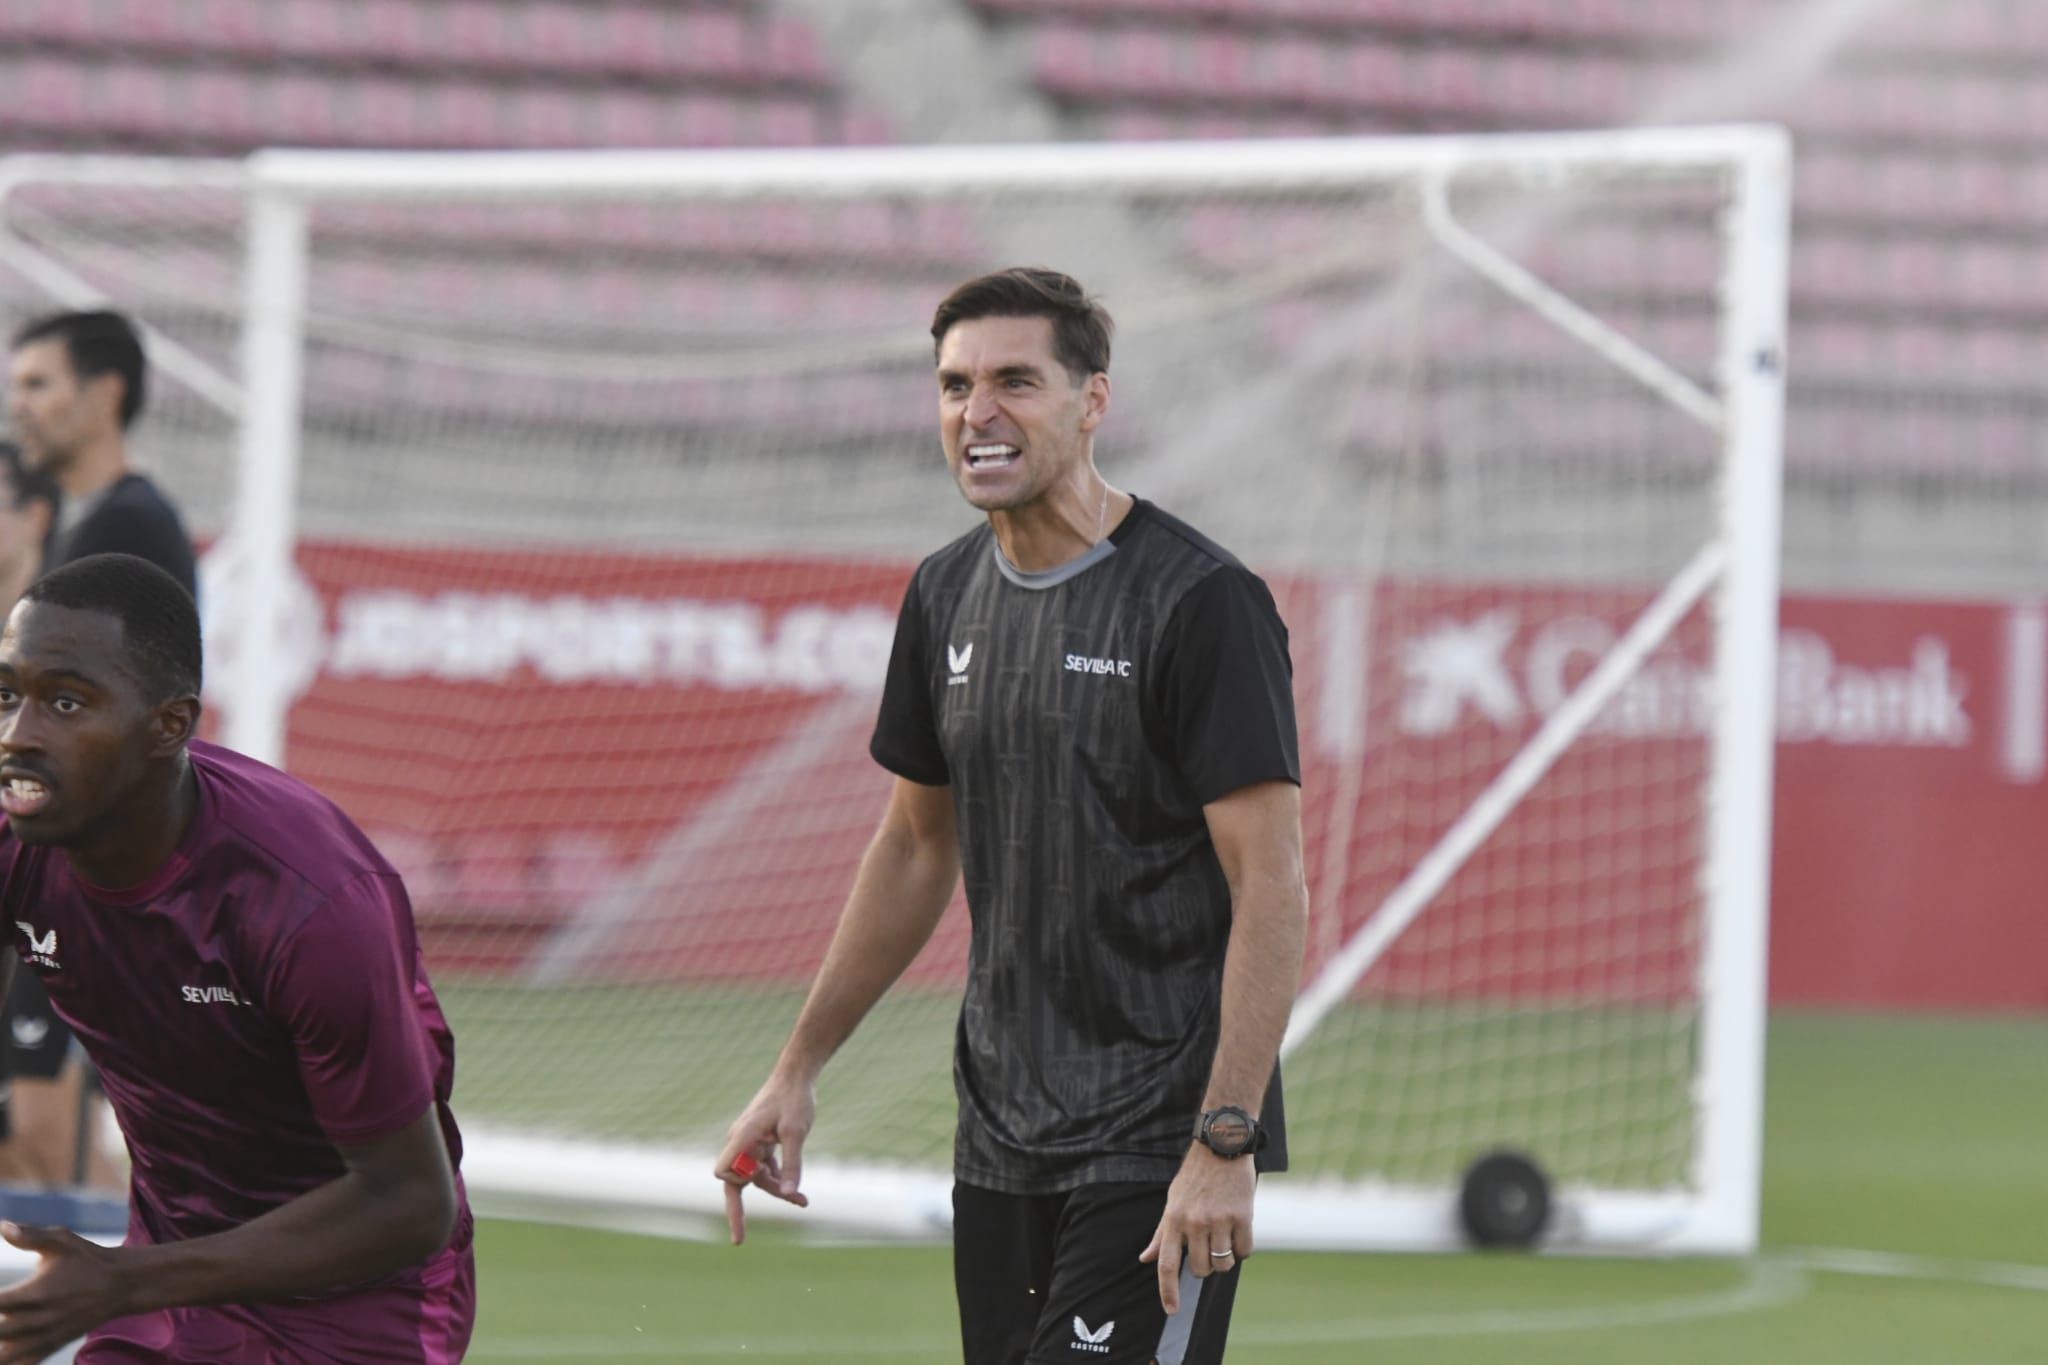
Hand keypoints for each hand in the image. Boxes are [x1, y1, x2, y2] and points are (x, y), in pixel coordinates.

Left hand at [0, 1221, 130, 1362]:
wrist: (122, 1284)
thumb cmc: (87, 1258)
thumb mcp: (62, 1241)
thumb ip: (30, 1236)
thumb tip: (2, 1226)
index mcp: (36, 1292)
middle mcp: (40, 1318)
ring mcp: (47, 1335)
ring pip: (8, 1354)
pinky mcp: (53, 1344)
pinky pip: (25, 1361)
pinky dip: (11, 1361)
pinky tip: (4, 1351)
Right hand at [713, 1072, 815, 1245]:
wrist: (797, 1076)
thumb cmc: (794, 1100)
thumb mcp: (796, 1133)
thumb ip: (792, 1164)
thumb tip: (789, 1193)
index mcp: (742, 1138)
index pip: (724, 1171)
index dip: (735, 1185)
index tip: (757, 1183)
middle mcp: (741, 1142)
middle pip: (736, 1182)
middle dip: (740, 1209)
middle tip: (739, 1241)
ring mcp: (750, 1143)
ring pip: (756, 1178)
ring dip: (776, 1191)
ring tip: (803, 1201)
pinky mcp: (761, 1142)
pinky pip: (765, 1169)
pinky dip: (779, 1179)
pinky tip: (798, 1194)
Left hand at [1138, 1146, 1255, 1312]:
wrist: (1221, 1146)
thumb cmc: (1194, 1177)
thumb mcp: (1172, 1202)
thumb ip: (1162, 1234)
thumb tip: (1145, 1259)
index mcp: (1174, 1220)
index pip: (1167, 1264)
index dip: (1168, 1291)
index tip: (1171, 1310)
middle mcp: (1194, 1223)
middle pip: (1201, 1269)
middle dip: (1205, 1266)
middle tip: (1208, 1246)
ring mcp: (1219, 1220)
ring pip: (1224, 1264)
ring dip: (1226, 1258)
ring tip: (1224, 1237)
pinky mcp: (1242, 1215)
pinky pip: (1245, 1251)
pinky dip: (1243, 1249)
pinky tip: (1239, 1231)